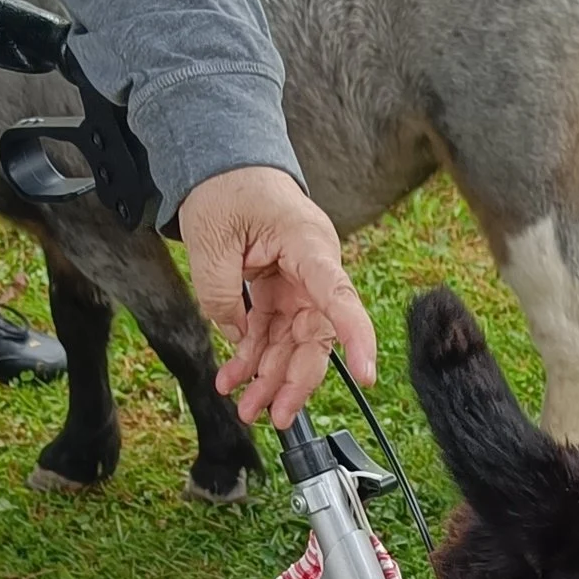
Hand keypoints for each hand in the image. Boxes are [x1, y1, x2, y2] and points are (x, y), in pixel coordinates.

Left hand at [178, 164, 377, 426]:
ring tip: (245, 408)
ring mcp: (296, 283)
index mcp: (307, 247)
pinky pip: (269, 332)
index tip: (368, 374)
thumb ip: (220, 294)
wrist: (222, 163)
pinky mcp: (278, 290)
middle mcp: (311, 270)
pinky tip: (233, 379)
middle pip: (315, 336)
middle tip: (273, 415)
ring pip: (291, 343)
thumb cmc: (226, 187)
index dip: (356, 338)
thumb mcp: (210, 240)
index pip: (339, 297)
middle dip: (294, 380)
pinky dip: (250, 357)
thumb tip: (237, 336)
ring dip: (268, 378)